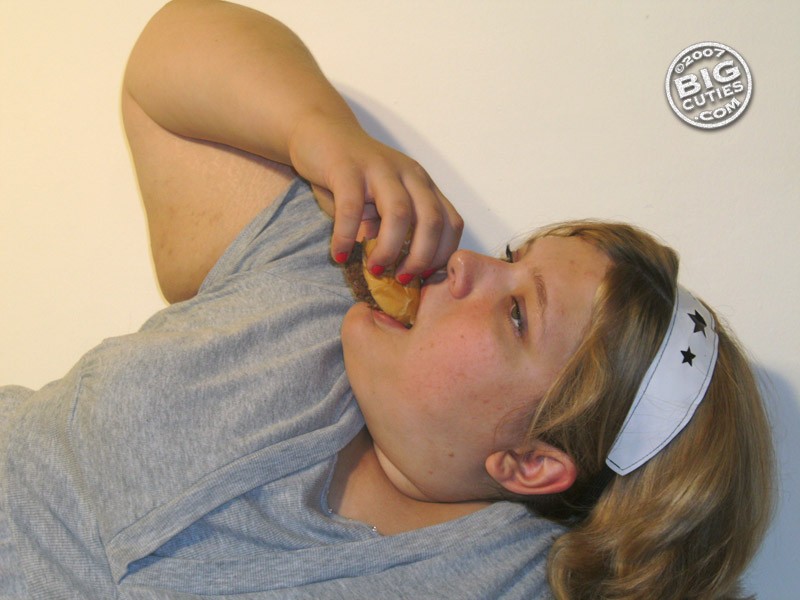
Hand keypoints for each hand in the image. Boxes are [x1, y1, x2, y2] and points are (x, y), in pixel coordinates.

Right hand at [290, 114, 462, 279]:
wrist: (321, 133)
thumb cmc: (354, 177)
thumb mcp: (382, 203)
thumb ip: (394, 230)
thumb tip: (398, 269)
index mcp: (423, 185)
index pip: (451, 222)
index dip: (443, 254)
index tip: (424, 277)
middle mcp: (409, 174)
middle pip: (432, 220)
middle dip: (421, 258)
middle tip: (402, 279)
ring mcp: (380, 168)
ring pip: (400, 214)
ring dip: (389, 249)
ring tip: (375, 269)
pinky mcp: (348, 168)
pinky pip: (351, 208)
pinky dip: (346, 236)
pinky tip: (339, 254)